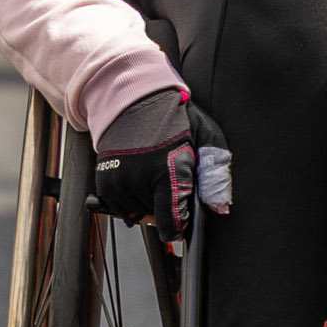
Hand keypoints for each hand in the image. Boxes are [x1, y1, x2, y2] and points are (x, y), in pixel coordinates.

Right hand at [90, 87, 229, 241]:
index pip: (171, 221)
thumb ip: (215, 174)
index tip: (182, 222)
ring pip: (137, 214)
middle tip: (167, 178)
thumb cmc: (172, 118)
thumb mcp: (205, 137)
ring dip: (146, 202)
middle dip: (164, 205)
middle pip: (155, 218)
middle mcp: (140, 179)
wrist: (134, 100)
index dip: (179, 226)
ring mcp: (119, 181)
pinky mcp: (104, 181)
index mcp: (168, 170)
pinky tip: (137, 177)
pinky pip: (119, 208)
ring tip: (151, 174)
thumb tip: (221, 207)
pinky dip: (129, 199)